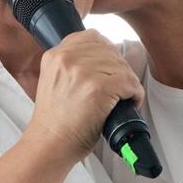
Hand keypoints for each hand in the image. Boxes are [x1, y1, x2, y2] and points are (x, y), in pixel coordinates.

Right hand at [24, 30, 144, 163]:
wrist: (48, 145)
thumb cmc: (55, 120)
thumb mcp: (54, 80)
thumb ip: (71, 64)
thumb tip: (105, 58)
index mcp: (55, 54)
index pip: (93, 37)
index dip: (106, 54)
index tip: (108, 70)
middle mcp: (67, 58)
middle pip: (110, 51)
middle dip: (119, 70)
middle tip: (119, 89)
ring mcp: (82, 72)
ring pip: (122, 66)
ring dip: (129, 82)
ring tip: (124, 97)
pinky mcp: (97, 88)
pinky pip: (129, 83)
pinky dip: (134, 94)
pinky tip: (129, 103)